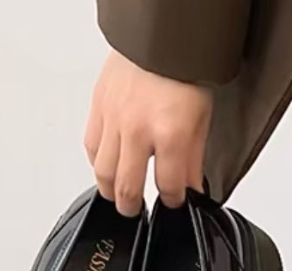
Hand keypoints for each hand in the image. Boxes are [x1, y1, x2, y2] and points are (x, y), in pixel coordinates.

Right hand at [84, 50, 212, 213]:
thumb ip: (193, 160)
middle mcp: (138, 130)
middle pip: (127, 187)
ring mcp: (114, 119)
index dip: (172, 202)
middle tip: (136, 211)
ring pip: (103, 172)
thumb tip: (190, 189)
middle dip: (133, 206)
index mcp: (170, 135)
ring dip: (110, 190)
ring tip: (118, 196)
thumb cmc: (183, 73)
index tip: (173, 203)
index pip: (167, 187)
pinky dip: (97, 162)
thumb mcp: (201, 121)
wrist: (160, 37)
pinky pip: (91, 146)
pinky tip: (106, 166)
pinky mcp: (98, 107)